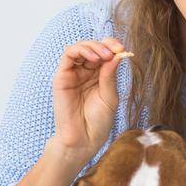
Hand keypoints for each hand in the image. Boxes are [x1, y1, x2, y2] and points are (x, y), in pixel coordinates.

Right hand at [51, 37, 129, 166]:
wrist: (84, 140)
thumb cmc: (98, 123)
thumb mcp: (110, 96)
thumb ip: (110, 75)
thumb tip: (117, 54)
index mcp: (98, 76)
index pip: (104, 53)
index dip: (112, 46)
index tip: (123, 49)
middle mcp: (85, 72)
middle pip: (92, 47)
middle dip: (105, 45)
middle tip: (115, 50)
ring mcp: (73, 74)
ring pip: (80, 47)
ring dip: (93, 46)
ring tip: (105, 55)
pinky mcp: (62, 77)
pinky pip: (68, 55)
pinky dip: (81, 50)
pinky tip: (94, 57)